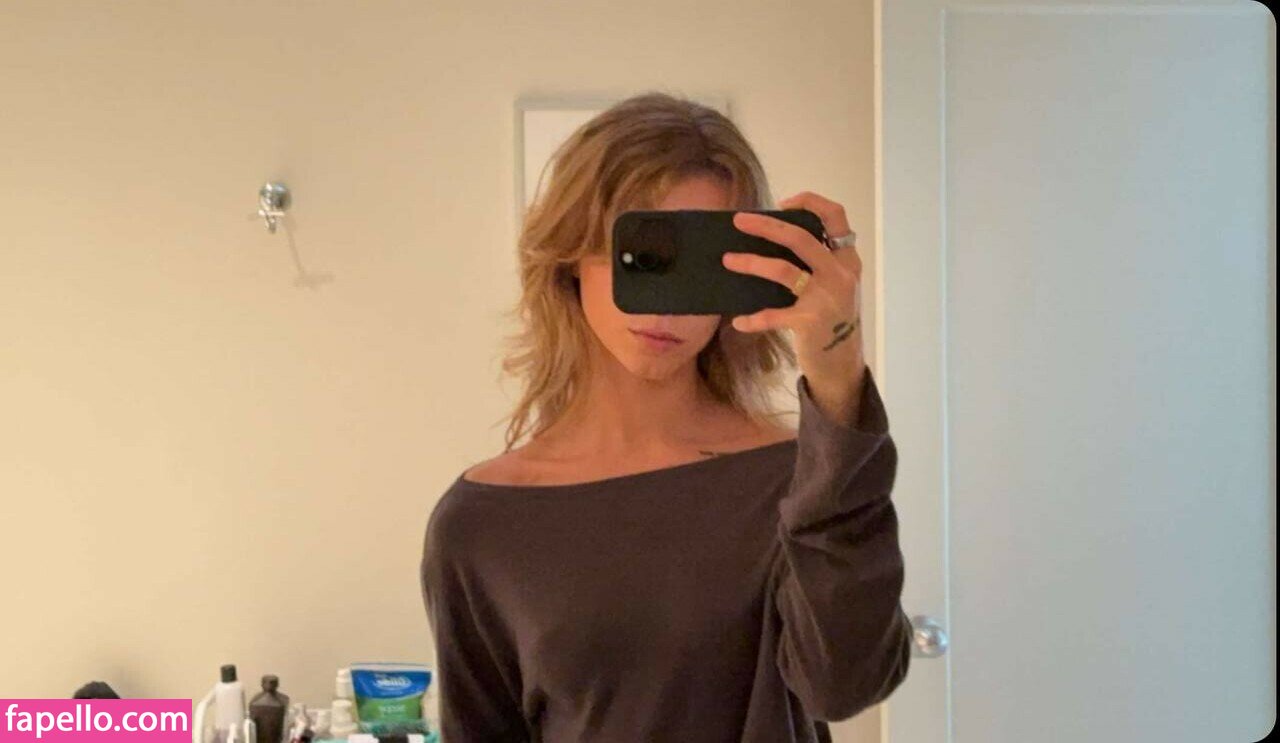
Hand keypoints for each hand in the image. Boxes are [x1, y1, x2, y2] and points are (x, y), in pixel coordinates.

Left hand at [723, 191, 866, 423]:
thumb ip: (817, 262)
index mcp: (847, 259)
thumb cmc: (831, 319)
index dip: (809, 202)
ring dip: (751, 263)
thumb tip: (770, 238)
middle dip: (766, 225)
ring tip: (728, 260)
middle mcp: (840, 274)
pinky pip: (772, 315)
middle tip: (739, 220)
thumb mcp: (835, 285)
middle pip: (800, 237)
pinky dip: (753, 319)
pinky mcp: (810, 322)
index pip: (836, 216)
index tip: (782, 203)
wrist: (842, 364)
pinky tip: (738, 322)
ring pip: (782, 270)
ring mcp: (827, 298)